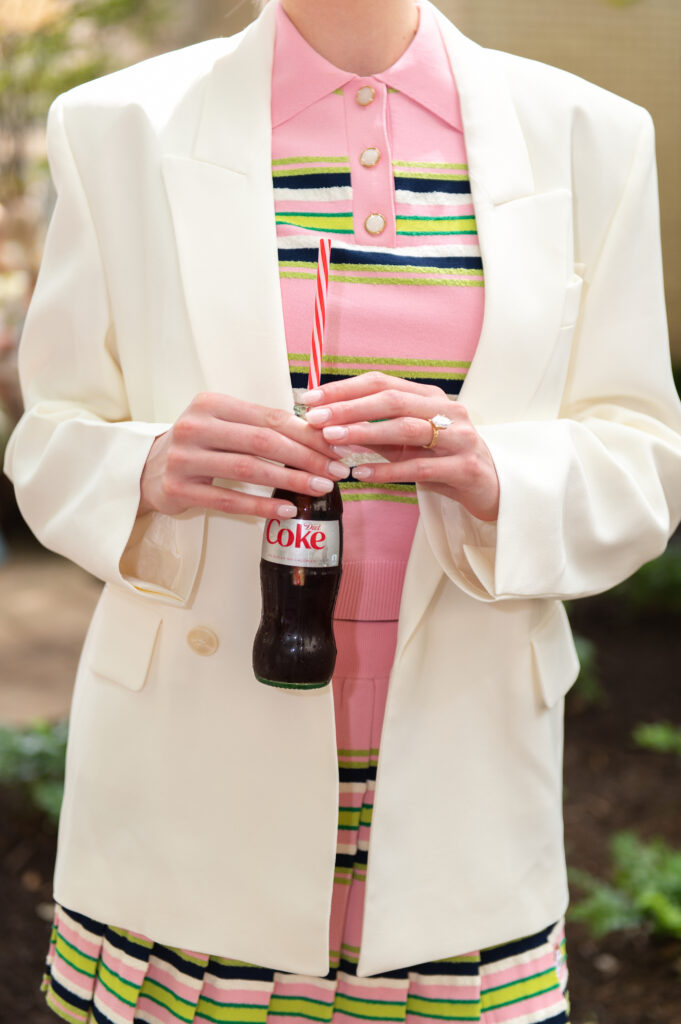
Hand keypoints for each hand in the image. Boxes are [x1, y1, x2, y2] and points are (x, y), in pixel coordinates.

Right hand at [138, 391, 349, 519]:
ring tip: (320, 488)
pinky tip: (286, 510)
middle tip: (336, 472)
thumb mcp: (224, 424)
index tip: (336, 448)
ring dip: (290, 480)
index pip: (270, 418)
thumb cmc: (200, 445)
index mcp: (212, 404)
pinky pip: (228, 499)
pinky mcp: (179, 489)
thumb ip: (261, 426)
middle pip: (262, 442)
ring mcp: (184, 458)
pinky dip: (261, 505)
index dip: (307, 434)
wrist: (147, 469)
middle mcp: (196, 426)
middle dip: (306, 457)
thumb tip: (318, 435)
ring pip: (248, 469)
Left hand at [300, 373, 499, 521]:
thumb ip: (374, 433)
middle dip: (349, 407)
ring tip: (333, 440)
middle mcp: (448, 410)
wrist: (492, 487)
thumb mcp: (407, 444)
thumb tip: (329, 425)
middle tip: (316, 418)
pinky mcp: (466, 467)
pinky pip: (421, 467)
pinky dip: (388, 470)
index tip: (311, 398)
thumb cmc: (444, 462)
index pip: (382, 382)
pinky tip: (361, 474)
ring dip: (366, 433)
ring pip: (407, 428)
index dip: (344, 389)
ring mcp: (460, 437)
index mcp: (430, 398)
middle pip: (392, 400)